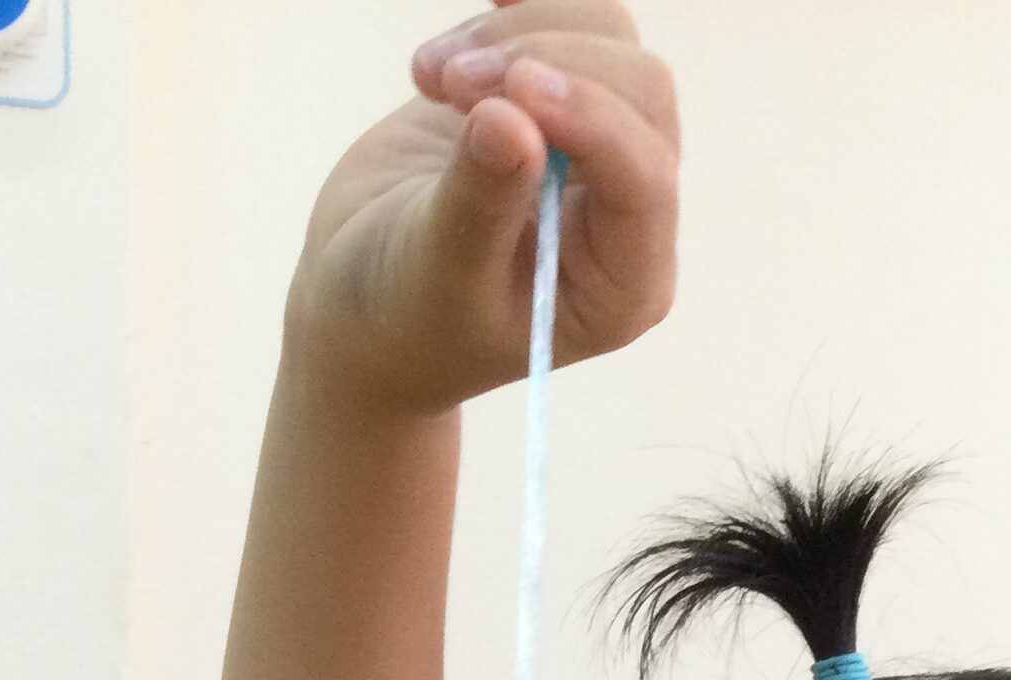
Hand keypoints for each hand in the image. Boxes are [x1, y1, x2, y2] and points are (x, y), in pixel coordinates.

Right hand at [287, 2, 677, 416]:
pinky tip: (467, 27)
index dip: (592, 119)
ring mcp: (596, 144)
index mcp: (622, 281)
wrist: (365, 298)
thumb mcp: (435, 275)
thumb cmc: (407, 317)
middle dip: (546, 63)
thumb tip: (512, 120)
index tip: (513, 87)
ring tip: (431, 77)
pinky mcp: (553, 96)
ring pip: (604, 37)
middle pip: (638, 89)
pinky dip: (515, 10)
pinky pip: (566, 19)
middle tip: (450, 83)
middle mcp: (627, 208)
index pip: (645, 181)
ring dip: (516, 34)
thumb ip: (480, 204)